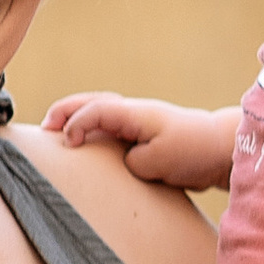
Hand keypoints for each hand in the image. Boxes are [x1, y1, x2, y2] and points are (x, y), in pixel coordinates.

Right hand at [41, 91, 234, 187]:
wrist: (219, 149)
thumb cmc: (193, 150)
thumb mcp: (161, 160)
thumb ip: (135, 161)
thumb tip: (123, 161)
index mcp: (136, 114)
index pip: (97, 110)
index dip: (77, 122)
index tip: (67, 142)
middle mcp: (133, 113)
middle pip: (91, 102)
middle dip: (64, 111)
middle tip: (44, 128)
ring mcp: (136, 122)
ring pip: (97, 110)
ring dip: (74, 116)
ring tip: (53, 131)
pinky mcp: (140, 136)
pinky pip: (107, 125)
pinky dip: (88, 126)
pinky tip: (79, 142)